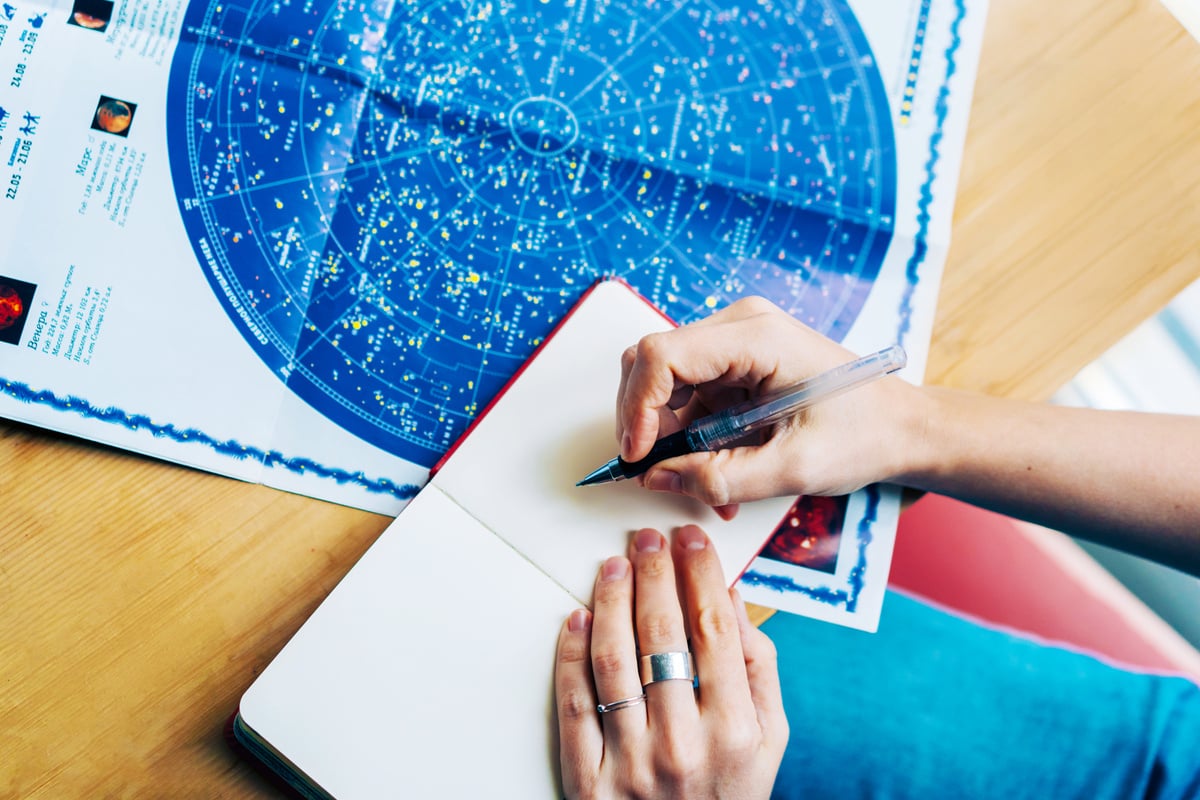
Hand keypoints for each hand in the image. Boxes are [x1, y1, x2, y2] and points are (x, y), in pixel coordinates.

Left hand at [554, 526, 787, 798]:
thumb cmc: (731, 794)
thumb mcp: (770, 740)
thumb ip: (758, 669)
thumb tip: (732, 598)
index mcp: (735, 730)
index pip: (713, 629)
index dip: (700, 573)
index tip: (692, 537)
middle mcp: (683, 744)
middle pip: (662, 634)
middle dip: (655, 572)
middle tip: (648, 537)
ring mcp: (631, 763)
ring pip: (613, 659)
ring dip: (612, 600)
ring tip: (614, 564)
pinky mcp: (588, 780)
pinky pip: (573, 704)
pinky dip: (570, 654)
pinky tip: (578, 616)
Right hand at [617, 296, 928, 512]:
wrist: (902, 427)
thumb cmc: (865, 435)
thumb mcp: (794, 468)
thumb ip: (720, 478)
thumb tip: (656, 478)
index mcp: (758, 337)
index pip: (662, 354)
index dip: (638, 407)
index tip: (639, 456)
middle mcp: (740, 326)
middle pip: (653, 363)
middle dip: (649, 424)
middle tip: (662, 474)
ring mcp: (737, 341)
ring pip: (665, 382)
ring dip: (671, 437)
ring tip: (703, 482)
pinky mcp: (736, 362)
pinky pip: (688, 395)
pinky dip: (690, 436)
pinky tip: (716, 468)